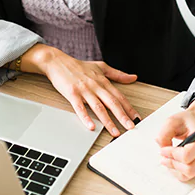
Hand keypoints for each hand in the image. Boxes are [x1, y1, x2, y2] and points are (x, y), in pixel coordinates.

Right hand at [23, 44, 139, 136]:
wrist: (58, 62)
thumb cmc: (78, 66)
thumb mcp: (101, 67)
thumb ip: (118, 74)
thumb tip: (133, 77)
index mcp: (103, 81)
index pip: (119, 96)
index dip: (129, 108)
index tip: (136, 118)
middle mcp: (95, 86)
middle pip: (112, 103)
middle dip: (122, 116)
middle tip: (131, 127)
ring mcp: (84, 90)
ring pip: (98, 107)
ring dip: (108, 121)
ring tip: (115, 132)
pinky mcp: (72, 94)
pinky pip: (80, 108)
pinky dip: (86, 117)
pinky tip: (91, 126)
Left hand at [155, 100, 194, 181]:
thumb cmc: (187, 120)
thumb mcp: (172, 121)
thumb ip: (164, 134)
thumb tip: (162, 148)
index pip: (187, 154)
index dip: (172, 154)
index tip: (163, 149)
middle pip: (190, 169)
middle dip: (172, 163)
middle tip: (163, 156)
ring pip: (189, 175)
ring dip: (174, 169)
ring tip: (167, 159)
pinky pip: (189, 176)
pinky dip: (178, 172)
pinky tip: (173, 162)